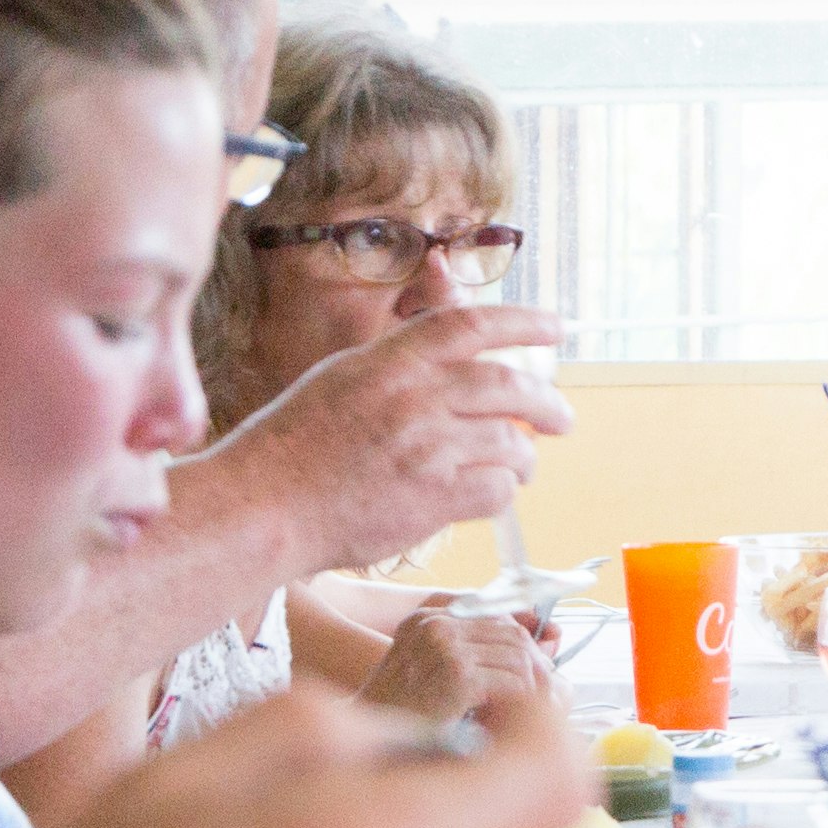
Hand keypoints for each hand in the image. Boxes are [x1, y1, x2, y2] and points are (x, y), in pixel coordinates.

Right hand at [208, 307, 575, 574]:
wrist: (266, 505)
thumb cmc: (296, 444)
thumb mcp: (342, 375)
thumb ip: (399, 356)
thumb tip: (453, 331)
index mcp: (391, 359)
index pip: (473, 324)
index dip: (523, 322)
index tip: (555, 328)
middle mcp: (414, 396)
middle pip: (508, 385)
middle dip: (547, 403)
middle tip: (562, 419)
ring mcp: (425, 447)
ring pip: (509, 442)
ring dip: (525, 456)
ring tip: (523, 465)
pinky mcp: (431, 498)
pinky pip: (496, 490)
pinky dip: (502, 492)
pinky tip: (491, 494)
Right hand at [356, 598, 552, 728]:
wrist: (371, 748)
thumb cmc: (400, 714)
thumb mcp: (426, 669)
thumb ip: (466, 649)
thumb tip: (533, 639)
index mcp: (426, 617)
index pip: (494, 616)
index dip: (520, 640)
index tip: (536, 664)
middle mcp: (435, 624)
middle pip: (510, 633)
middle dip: (532, 663)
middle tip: (543, 690)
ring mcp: (447, 647)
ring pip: (516, 657)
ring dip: (529, 684)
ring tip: (530, 707)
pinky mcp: (459, 676)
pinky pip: (512, 682)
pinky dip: (521, 702)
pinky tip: (517, 717)